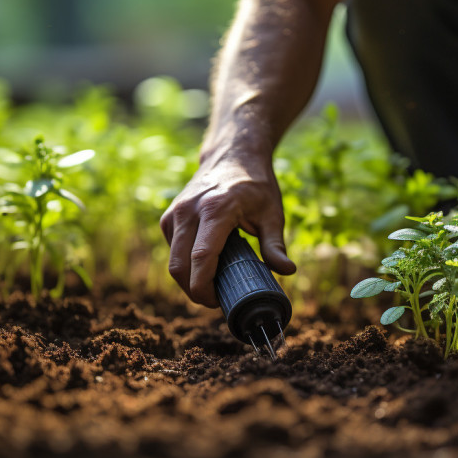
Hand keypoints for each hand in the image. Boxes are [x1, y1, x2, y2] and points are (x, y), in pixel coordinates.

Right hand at [160, 150, 295, 306]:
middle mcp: (189, 210)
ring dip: (188, 280)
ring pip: (172, 261)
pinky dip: (185, 264)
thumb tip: (288, 271)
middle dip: (194, 291)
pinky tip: (205, 264)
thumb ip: (275, 244)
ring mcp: (176, 212)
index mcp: (216, 210)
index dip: (205, 288)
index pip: (201, 258)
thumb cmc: (255, 184)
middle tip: (216, 300)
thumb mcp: (272, 213)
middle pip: (179, 266)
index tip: (217, 302)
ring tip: (213, 284)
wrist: (232, 154)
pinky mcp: (169, 216)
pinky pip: (173, 250)